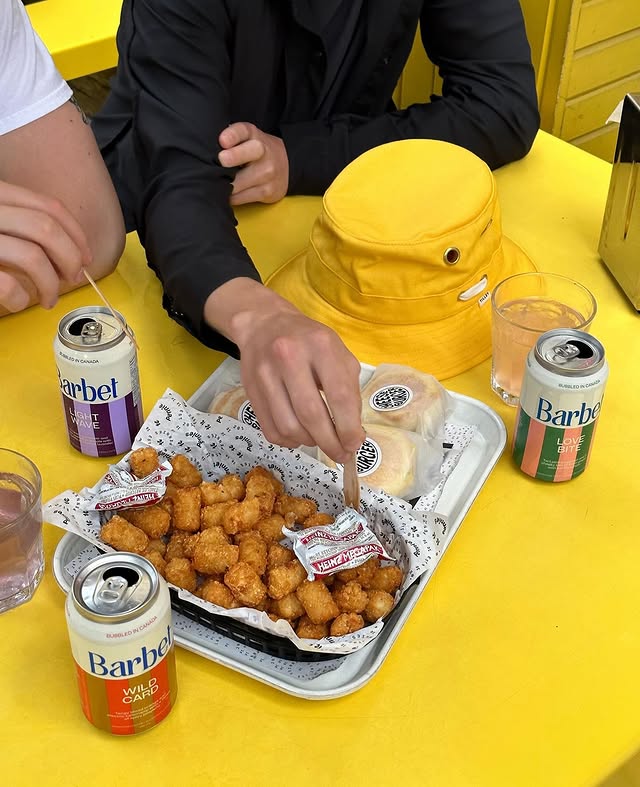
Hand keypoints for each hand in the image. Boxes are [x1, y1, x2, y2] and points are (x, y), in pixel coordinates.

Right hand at [0, 180, 91, 311]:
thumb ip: (19, 223)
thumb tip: (70, 250)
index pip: (48, 206)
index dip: (76, 234)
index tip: (86, 257)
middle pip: (46, 230)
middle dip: (69, 259)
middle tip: (72, 278)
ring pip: (32, 258)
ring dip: (50, 285)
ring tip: (48, 299)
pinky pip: (8, 285)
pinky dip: (20, 298)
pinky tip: (18, 302)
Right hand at [204, 279, 364, 462]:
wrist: (265, 325)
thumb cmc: (310, 343)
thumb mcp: (338, 354)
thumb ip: (349, 391)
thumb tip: (353, 435)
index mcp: (320, 345)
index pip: (339, 396)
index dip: (348, 428)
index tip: (354, 445)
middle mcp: (289, 357)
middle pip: (311, 415)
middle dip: (330, 443)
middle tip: (341, 454)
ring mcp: (265, 374)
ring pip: (289, 427)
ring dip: (309, 442)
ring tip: (320, 440)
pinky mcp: (250, 390)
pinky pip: (271, 430)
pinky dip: (289, 441)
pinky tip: (300, 435)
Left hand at [218, 122, 288, 205]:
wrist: (286, 165)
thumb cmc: (255, 151)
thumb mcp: (246, 138)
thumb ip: (229, 139)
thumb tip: (204, 149)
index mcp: (253, 135)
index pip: (243, 131)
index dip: (232, 135)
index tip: (222, 141)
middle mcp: (263, 151)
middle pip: (247, 153)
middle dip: (232, 158)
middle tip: (221, 162)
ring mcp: (267, 173)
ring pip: (239, 182)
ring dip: (224, 184)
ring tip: (215, 182)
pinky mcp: (267, 192)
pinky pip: (241, 198)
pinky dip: (230, 197)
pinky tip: (226, 193)